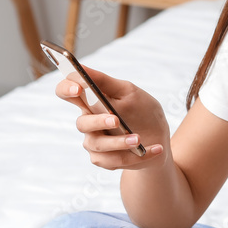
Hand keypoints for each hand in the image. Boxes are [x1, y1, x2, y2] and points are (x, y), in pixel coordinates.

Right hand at [55, 64, 169, 170]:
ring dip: (120, 142)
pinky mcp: (105, 160)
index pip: (67, 92)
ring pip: (98, 145)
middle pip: (82, 123)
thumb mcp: (129, 92)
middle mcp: (89, 122)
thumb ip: (105, 82)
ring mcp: (94, 142)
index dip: (67, 89)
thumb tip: (81, 67)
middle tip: (115, 120)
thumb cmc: (143, 111)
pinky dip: (136, 156)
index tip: (78, 88)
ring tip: (139, 139)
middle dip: (99, 122)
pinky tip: (155, 148)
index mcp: (91, 101)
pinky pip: (114, 161)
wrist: (160, 138)